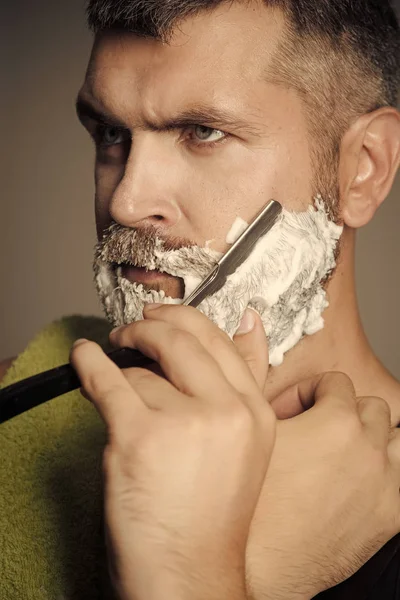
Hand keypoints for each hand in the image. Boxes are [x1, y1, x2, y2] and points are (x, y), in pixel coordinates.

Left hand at [70, 304, 275, 599]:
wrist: (188, 575)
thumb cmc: (210, 518)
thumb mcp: (246, 446)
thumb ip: (243, 384)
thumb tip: (249, 321)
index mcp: (254, 412)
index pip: (219, 340)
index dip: (184, 319)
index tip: (164, 314)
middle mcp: (226, 411)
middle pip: (180, 339)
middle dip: (149, 326)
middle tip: (132, 329)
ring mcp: (184, 422)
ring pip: (140, 371)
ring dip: (123, 382)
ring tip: (122, 404)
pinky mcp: (139, 437)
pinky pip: (107, 382)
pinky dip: (89, 365)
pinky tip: (85, 357)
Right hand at [246, 374, 399, 599]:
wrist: (255, 562)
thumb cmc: (247, 497)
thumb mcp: (245, 420)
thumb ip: (252, 363)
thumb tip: (252, 319)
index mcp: (336, 421)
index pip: (335, 381)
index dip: (307, 392)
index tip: (291, 411)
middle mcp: (369, 449)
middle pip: (369, 406)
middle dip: (341, 411)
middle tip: (312, 431)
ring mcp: (384, 484)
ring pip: (396, 438)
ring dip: (372, 438)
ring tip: (340, 453)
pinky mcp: (389, 518)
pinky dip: (384, 471)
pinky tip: (356, 480)